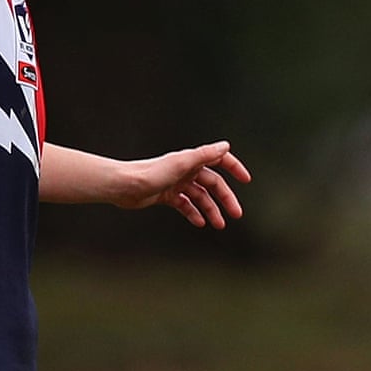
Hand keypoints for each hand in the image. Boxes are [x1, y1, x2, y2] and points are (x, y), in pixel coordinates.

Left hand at [113, 141, 250, 229]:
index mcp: (192, 161)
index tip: (246, 180)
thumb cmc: (150, 173)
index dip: (235, 168)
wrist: (124, 186)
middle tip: (236, 214)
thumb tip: (226, 145)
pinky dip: (194, 213)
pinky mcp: (167, 196)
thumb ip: (205, 154)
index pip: (220, 161)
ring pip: (201, 197)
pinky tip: (200, 222)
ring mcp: (177, 183)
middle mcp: (187, 171)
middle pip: (213, 185)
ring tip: (219, 225)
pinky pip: (186, 205)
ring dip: (211, 210)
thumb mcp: (181, 163)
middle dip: (226, 199)